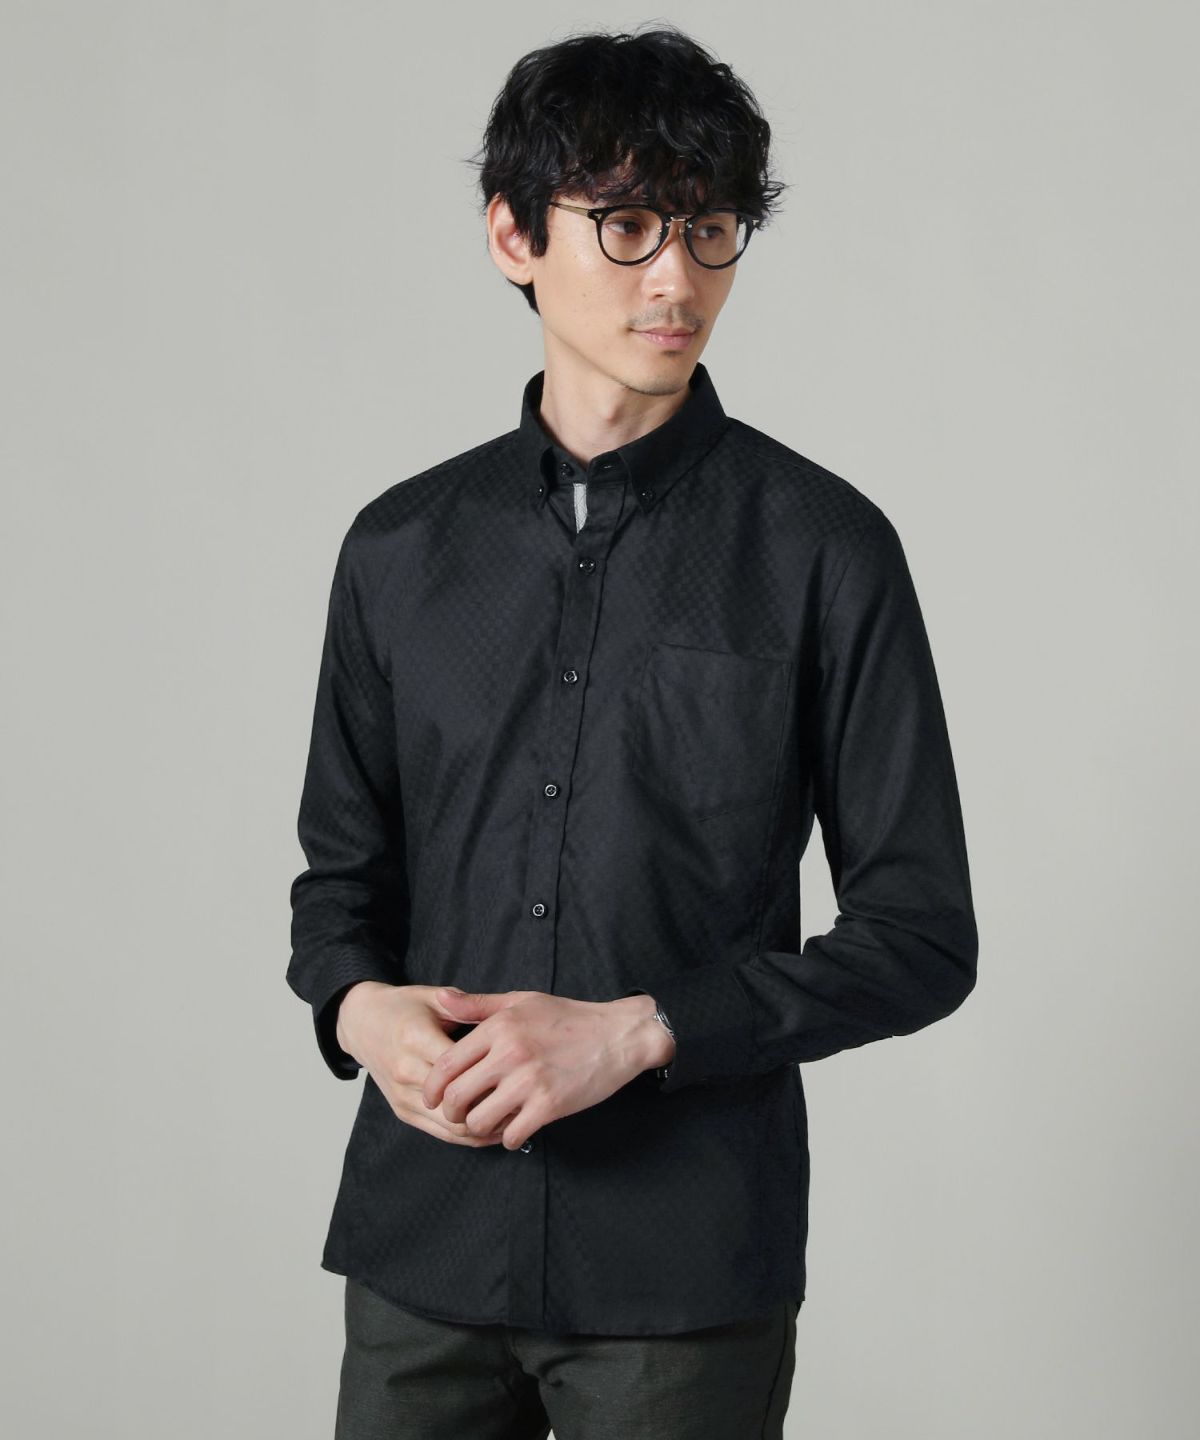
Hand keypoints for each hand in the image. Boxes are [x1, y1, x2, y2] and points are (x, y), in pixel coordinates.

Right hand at [335, 982, 510, 1147]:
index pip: (459, 1067)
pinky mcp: (401, 1110)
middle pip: (456, 1102)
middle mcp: (405, 1070)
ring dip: (483, 1126)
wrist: (361, 1023)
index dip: (492, 1075)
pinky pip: (439, 1133)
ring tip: (514, 1118)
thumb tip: (503, 1015)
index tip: (521, 1073)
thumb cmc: (402, 1007)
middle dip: (493, 1105)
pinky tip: (492, 1130)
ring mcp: (401, 1094)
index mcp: (415, 1038)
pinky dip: (468, 1137)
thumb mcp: (432, 997)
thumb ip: (466, 1006)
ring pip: (449, 1125)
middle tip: (525, 1101)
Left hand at [419, 988, 656, 1151]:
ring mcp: (530, 1081)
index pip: (446, 1064)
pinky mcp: (550, 1104)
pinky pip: (513, 1135)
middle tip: (460, 1115)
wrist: (619, 1035)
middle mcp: (510, 1053)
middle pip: (457, 1097)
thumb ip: (478, 1004)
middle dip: (451, 1113)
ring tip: (490, 1122)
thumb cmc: (569, 1017)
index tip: (432, 1099)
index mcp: (499, 1027)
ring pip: (480, 1120)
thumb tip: (441, 998)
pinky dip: (509, 1138)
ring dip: (479, 1128)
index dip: (432, 1088)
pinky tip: (516, 1129)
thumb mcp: (521, 1001)